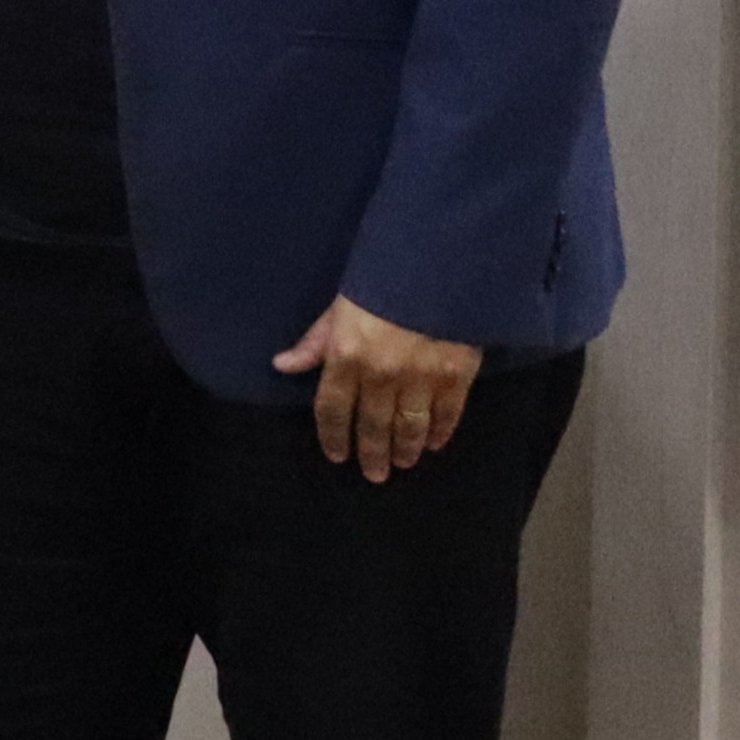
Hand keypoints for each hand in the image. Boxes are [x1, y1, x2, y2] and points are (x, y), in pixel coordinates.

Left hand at [276, 293, 480, 479]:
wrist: (439, 265)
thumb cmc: (382, 281)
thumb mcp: (339, 307)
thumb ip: (315, 341)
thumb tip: (283, 365)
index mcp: (347, 357)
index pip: (333, 408)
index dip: (333, 436)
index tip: (337, 455)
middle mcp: (381, 375)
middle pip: (373, 425)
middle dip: (372, 453)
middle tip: (374, 474)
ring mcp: (421, 378)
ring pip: (410, 427)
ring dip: (405, 449)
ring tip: (402, 463)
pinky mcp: (456, 375)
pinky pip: (447, 414)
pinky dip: (440, 432)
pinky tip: (434, 444)